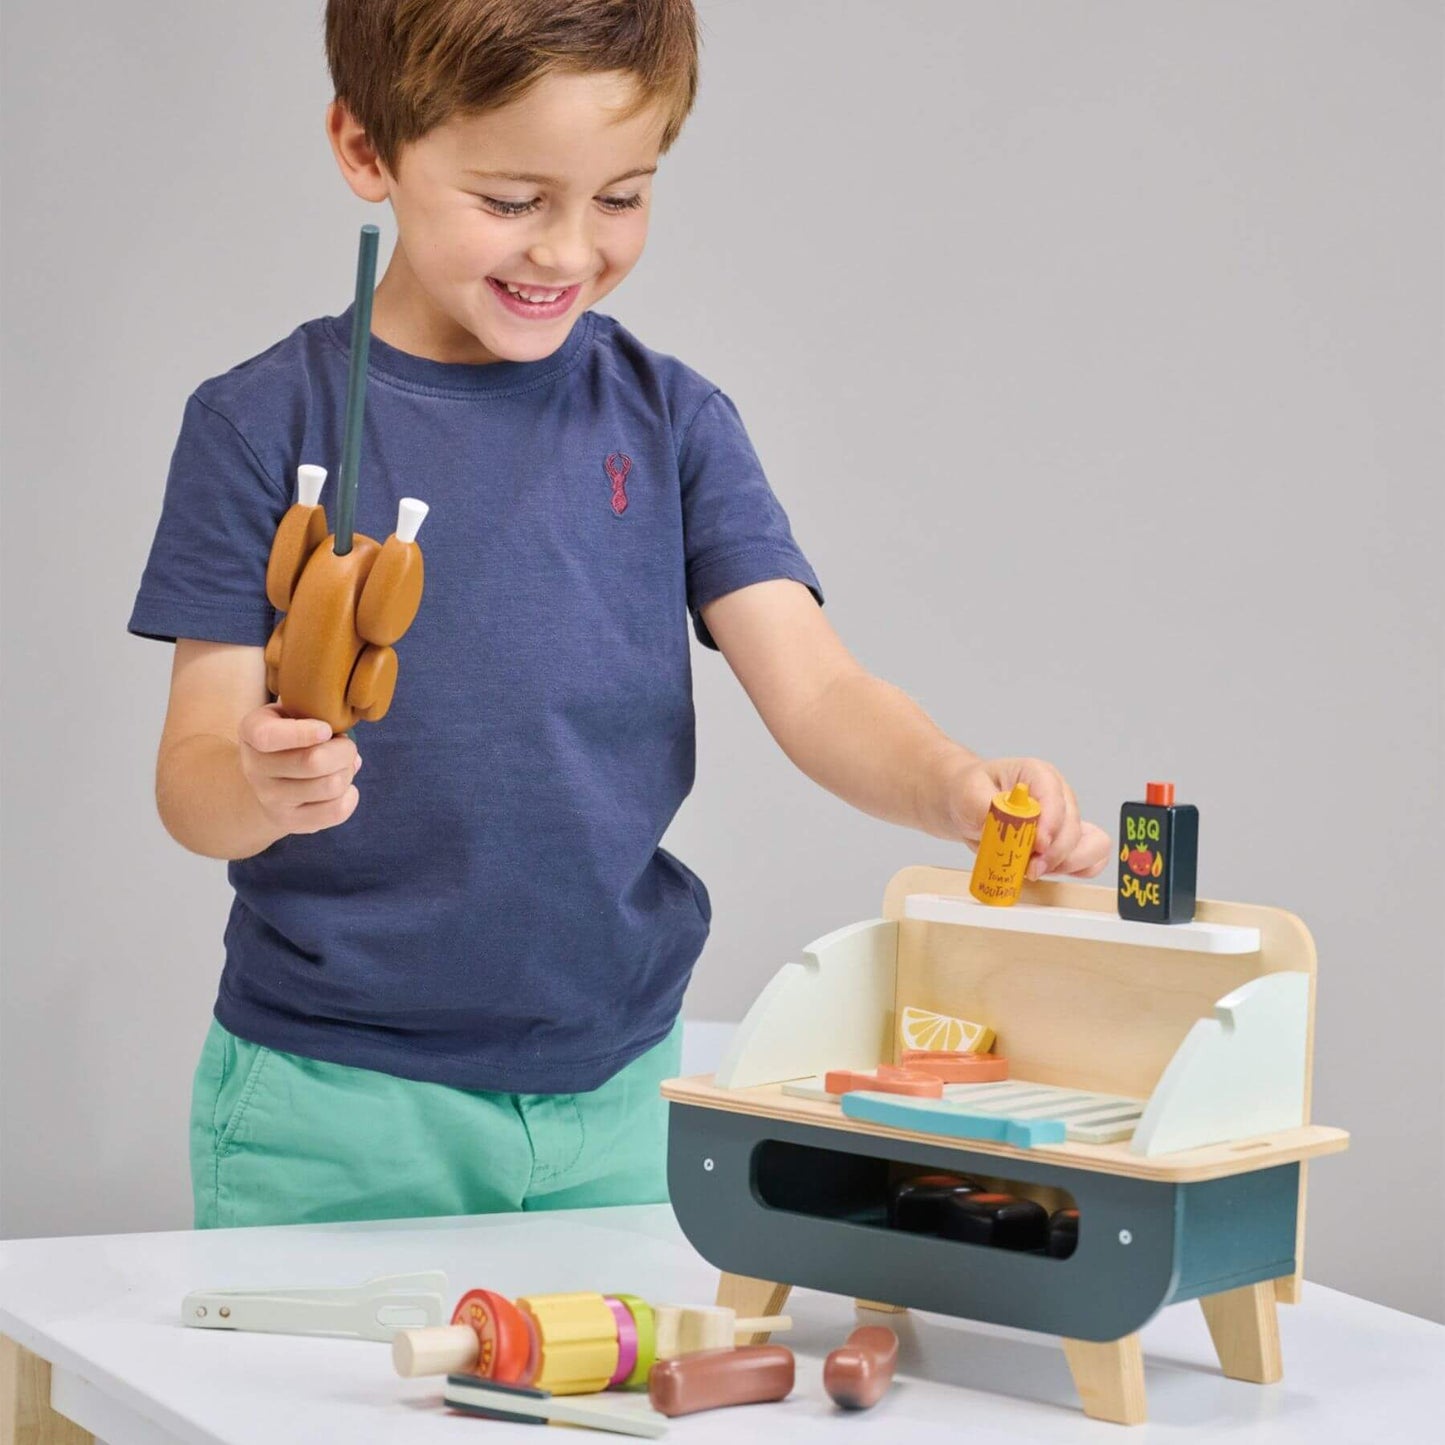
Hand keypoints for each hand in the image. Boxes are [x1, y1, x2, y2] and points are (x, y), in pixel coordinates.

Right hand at [238, 703, 360, 835]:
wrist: (268, 777)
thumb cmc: (290, 734)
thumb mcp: (290, 712)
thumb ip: (312, 710)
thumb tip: (342, 738)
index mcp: (251, 732)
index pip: (268, 737)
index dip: (303, 733)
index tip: (326, 729)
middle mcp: (254, 768)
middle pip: (313, 762)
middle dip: (344, 750)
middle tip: (346, 745)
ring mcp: (269, 799)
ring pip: (330, 786)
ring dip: (348, 772)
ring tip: (343, 765)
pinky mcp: (288, 822)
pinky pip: (335, 812)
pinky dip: (350, 796)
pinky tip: (345, 787)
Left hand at [943, 755, 1110, 879]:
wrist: (969, 806)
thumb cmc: (971, 793)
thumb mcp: (968, 794)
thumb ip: (985, 808)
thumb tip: (1005, 827)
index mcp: (1038, 775)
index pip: (1055, 796)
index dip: (1050, 823)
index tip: (1037, 845)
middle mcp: (1059, 796)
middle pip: (1074, 827)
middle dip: (1054, 853)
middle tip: (1028, 867)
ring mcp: (1067, 820)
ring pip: (1092, 845)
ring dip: (1065, 864)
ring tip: (1034, 869)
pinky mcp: (1067, 843)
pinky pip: (1091, 860)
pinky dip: (1075, 870)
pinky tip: (1049, 871)